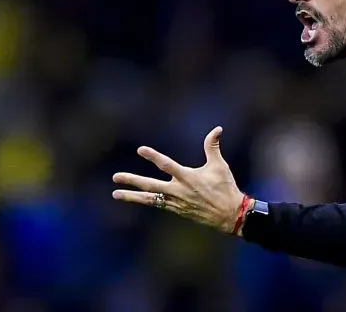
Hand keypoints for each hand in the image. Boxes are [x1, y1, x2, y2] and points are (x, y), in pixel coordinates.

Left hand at [112, 126, 246, 233]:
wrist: (230, 216)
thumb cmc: (225, 188)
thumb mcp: (219, 165)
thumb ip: (212, 146)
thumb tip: (217, 128)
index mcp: (187, 177)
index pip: (166, 165)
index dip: (153, 157)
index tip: (140, 150)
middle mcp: (178, 191)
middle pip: (150, 185)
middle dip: (132, 181)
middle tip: (115, 177)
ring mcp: (176, 202)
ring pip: (149, 199)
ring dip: (132, 196)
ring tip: (115, 194)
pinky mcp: (177, 210)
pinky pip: (157, 205)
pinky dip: (145, 201)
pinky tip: (135, 198)